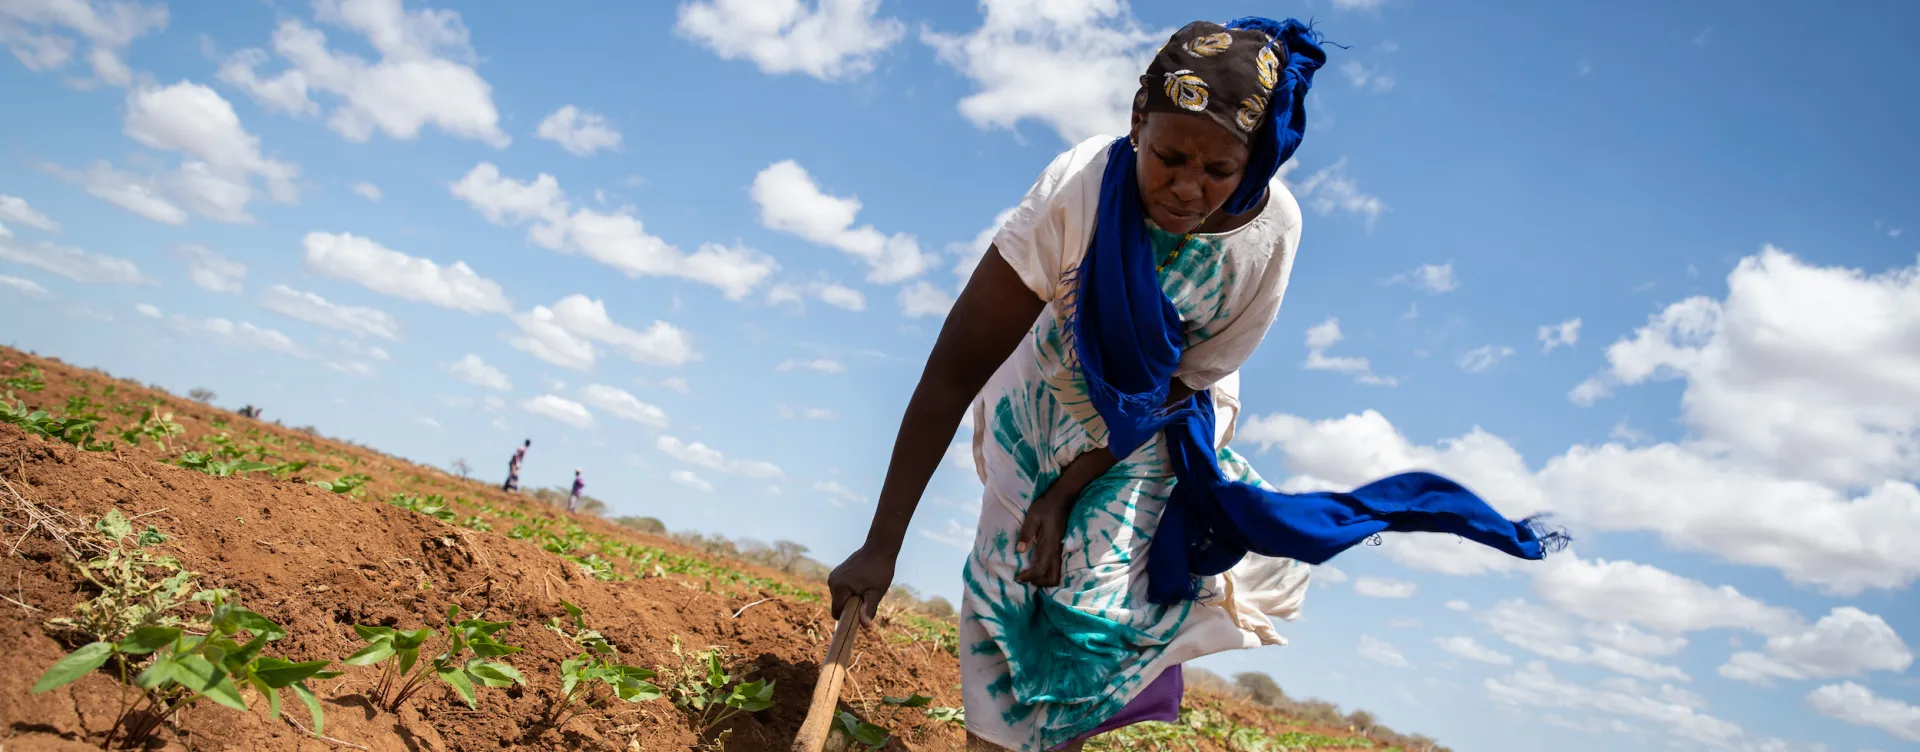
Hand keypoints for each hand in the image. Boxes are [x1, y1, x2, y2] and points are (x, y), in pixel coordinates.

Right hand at [827, 545, 893, 627]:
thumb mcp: (876, 592)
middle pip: (838, 605)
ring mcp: (834, 575)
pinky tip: (863, 581)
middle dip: (851, 606)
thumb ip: (868, 609)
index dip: (847, 618)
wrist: (879, 548)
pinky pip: (842, 588)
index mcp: (839, 588)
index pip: (837, 612)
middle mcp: (832, 582)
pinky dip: (850, 590)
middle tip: (867, 596)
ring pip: (840, 597)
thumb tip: (865, 626)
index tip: (860, 614)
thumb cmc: (879, 570)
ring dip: (851, 597)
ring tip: (866, 587)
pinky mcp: (837, 572)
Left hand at [1014, 448, 1117, 587]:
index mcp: (1048, 546)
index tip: (1017, 577)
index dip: (1028, 577)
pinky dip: (1047, 573)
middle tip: (1026, 577)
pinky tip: (1037, 566)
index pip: (1040, 570)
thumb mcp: (1032, 517)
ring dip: (1044, 579)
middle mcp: (1056, 552)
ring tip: (1030, 574)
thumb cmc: (1045, 506)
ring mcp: (1060, 551)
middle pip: (1053, 579)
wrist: (1062, 498)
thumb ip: (1026, 533)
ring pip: (1056, 575)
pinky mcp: (1060, 548)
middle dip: (1039, 582)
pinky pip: (1056, 567)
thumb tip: (1020, 550)